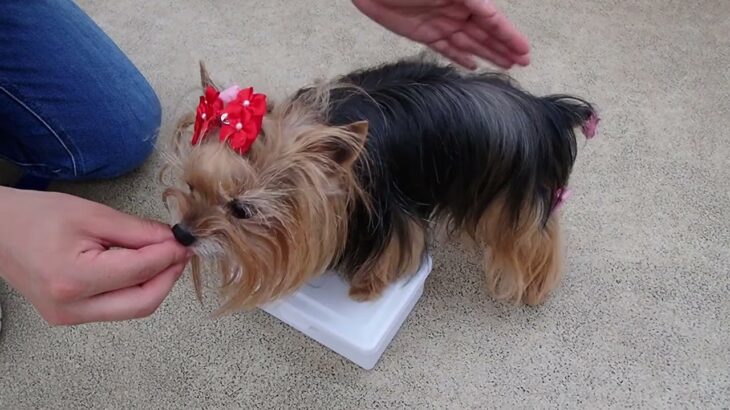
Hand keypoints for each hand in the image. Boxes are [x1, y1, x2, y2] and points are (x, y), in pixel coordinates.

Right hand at [0, 187, 189, 325]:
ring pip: (132, 308)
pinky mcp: (70, 316)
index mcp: (74, 279)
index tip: (185, 241)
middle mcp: (71, 307)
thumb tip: (172, 241)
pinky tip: (140, 267)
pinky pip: (116, 307)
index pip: (140, 272)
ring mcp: (69, 317)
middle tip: (180, 253)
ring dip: (154, 284)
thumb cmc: (35, 216)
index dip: (169, 256)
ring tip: (162, 256)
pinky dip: (135, 288)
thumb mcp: (92, 214)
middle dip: (168, 277)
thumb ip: (137, 231)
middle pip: (143, 303)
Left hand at [352, 0, 529, 68]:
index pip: (492, 18)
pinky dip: (460, 57)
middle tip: (523, 63)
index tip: (524, 50)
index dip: (508, 35)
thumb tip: (487, 9)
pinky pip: (447, 48)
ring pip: (469, 42)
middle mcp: (456, 9)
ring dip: (488, 54)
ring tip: (507, 66)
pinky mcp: (424, 34)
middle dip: (504, 47)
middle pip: (484, 32)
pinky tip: (473, 65)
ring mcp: (440, 23)